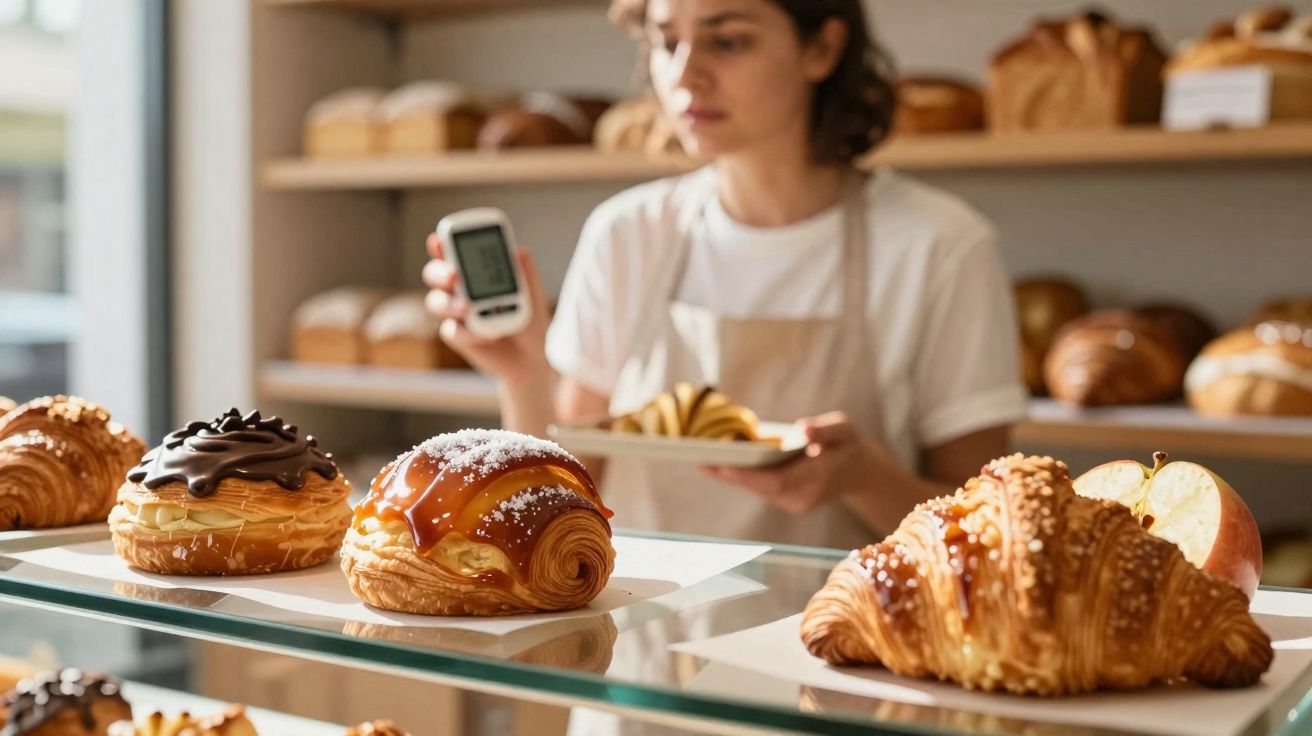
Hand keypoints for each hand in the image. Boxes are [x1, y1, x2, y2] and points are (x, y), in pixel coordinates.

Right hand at [422, 233, 551, 383]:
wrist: (534, 356)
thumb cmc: (530, 319)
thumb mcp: (532, 293)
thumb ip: (524, 271)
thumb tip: (519, 251)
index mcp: (473, 273)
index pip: (451, 254)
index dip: (440, 246)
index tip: (437, 240)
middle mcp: (458, 291)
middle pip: (433, 275)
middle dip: (438, 272)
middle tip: (454, 275)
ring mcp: (456, 315)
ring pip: (435, 302)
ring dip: (448, 303)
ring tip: (468, 307)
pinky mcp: (459, 338)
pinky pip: (452, 331)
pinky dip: (468, 332)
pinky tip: (489, 334)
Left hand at [702, 411, 889, 514]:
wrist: (858, 471)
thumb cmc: (848, 445)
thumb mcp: (844, 430)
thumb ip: (826, 430)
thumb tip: (802, 428)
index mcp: (816, 480)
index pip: (776, 482)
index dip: (747, 476)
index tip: (722, 466)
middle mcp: (801, 498)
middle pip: (759, 488)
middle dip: (730, 474)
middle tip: (698, 459)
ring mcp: (793, 502)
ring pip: (756, 489)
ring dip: (730, 475)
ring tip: (702, 458)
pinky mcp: (786, 500)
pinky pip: (759, 487)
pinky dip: (741, 475)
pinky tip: (720, 461)